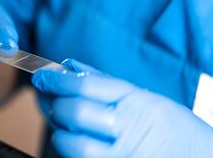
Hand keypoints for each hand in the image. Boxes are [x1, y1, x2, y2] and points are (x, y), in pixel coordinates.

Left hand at [32, 60, 212, 156]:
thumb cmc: (171, 126)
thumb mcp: (145, 97)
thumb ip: (104, 81)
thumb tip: (69, 65)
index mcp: (137, 102)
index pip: (86, 85)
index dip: (57, 79)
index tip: (43, 77)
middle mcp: (130, 128)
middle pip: (76, 112)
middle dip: (57, 105)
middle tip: (54, 101)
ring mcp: (123, 155)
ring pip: (73, 143)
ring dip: (60, 134)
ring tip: (65, 127)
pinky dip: (71, 151)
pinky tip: (76, 143)